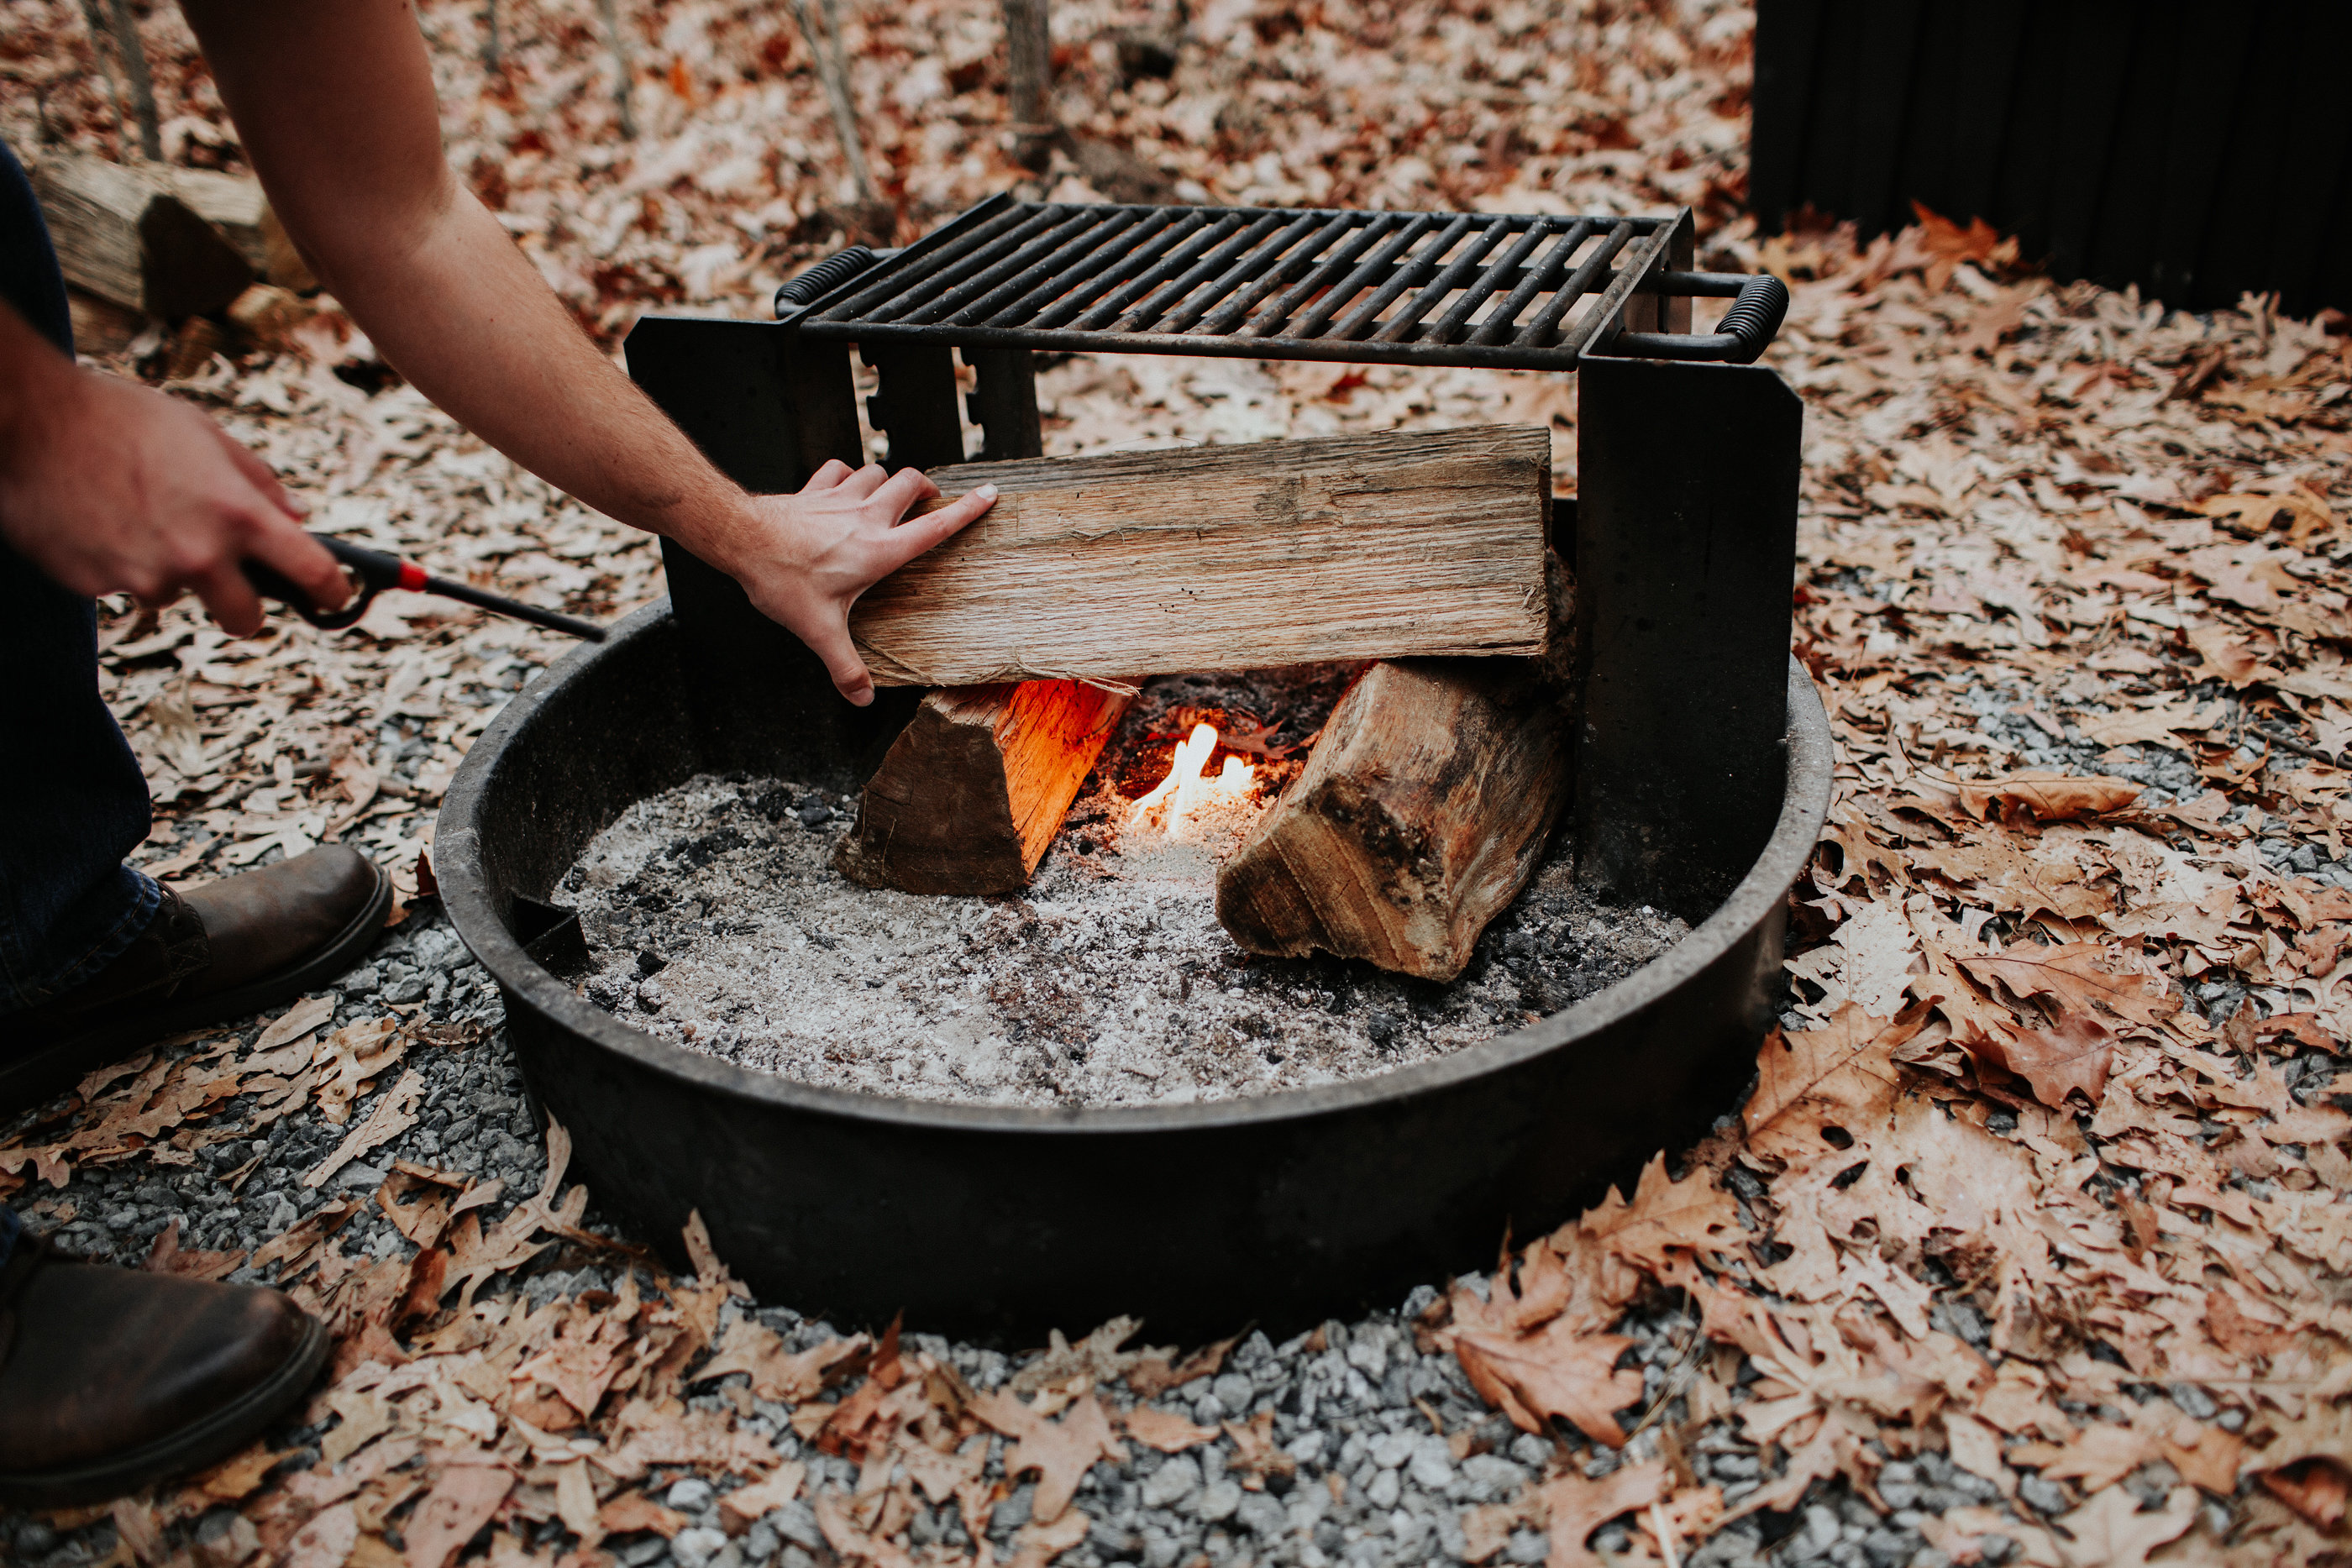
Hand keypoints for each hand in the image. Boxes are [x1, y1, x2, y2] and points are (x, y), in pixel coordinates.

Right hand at [0, 362, 347, 635]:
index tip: (336, 596)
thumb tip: (297, 517)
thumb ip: (257, 480)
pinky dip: (118, 562)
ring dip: (167, 571)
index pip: (312, 571)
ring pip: (174, 595)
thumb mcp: (203, 433)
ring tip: (136, 515)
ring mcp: (145, 574)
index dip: (333, 590)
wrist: (27, 419)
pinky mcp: (96, 584)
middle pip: (246, 619)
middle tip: (234, 589)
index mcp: (237, 512)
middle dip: (245, 609)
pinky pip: (123, 584)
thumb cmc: (117, 416)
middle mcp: (198, 552)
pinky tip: (99, 519)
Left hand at [704, 460, 997, 705]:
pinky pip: (839, 469)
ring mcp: (840, 498)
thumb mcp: (819, 630)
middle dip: (926, 487)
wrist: (741, 538)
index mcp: (879, 550)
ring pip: (876, 471)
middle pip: (910, 483)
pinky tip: (843, 487)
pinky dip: (846, 474)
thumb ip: (844, 666)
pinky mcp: (814, 490)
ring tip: (887, 496)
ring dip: (886, 480)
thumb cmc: (783, 579)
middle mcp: (866, 517)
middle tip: (929, 500)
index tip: (990, 493)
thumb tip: (862, 697)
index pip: (935, 527)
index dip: (968, 510)